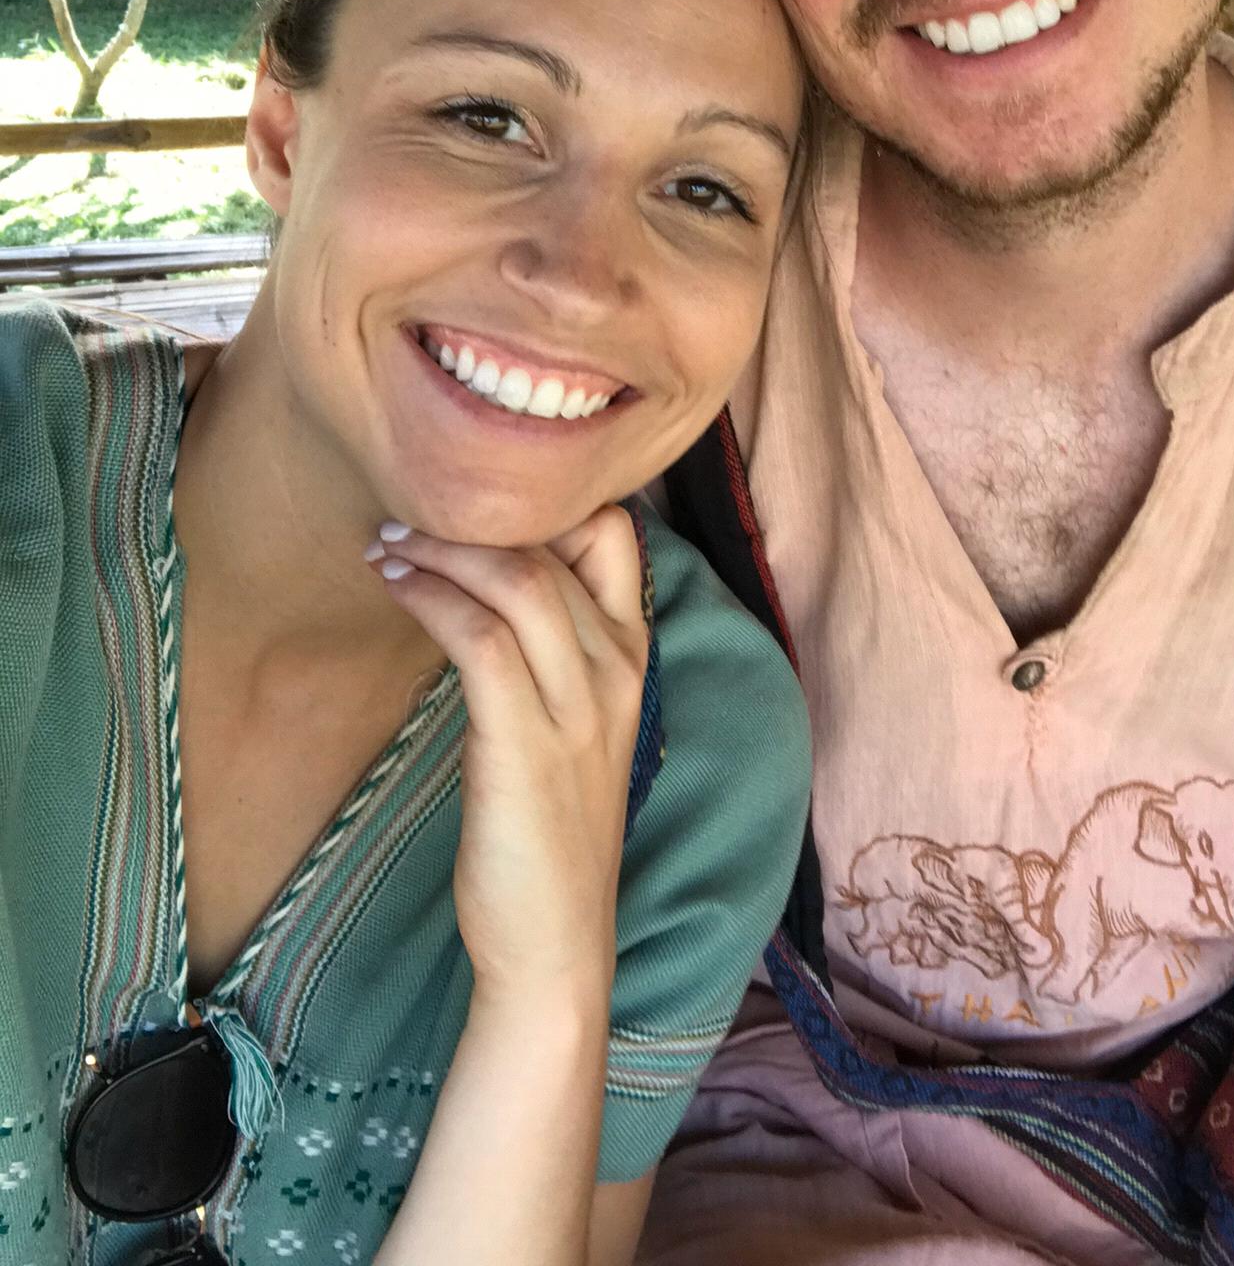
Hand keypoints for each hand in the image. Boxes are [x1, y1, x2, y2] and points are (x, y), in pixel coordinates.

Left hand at [367, 506, 648, 1006]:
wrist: (554, 945)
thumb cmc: (549, 834)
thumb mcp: (569, 728)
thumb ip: (548, 655)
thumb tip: (486, 587)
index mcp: (632, 660)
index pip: (616, 536)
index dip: (547, 500)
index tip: (474, 501)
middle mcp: (617, 671)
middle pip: (558, 545)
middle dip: (475, 516)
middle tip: (410, 511)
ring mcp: (579, 707)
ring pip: (519, 580)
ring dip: (443, 549)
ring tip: (388, 542)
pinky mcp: (526, 742)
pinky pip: (480, 636)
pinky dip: (431, 596)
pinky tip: (394, 584)